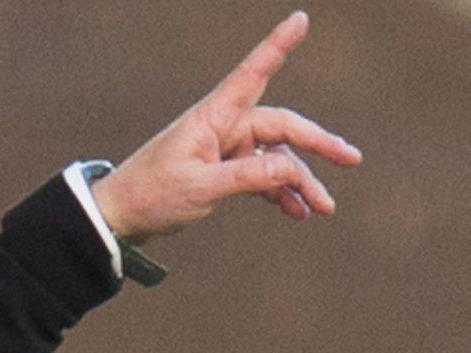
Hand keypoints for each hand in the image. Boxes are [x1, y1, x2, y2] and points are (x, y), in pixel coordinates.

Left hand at [92, 11, 362, 243]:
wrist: (119, 216)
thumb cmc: (151, 195)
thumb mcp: (200, 188)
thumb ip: (246, 177)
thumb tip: (291, 169)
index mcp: (213, 117)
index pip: (252, 73)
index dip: (277, 46)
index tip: (300, 19)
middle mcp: (223, 127)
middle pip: (281, 127)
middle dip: (317, 145)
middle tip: (351, 160)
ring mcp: (224, 148)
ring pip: (275, 158)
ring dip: (299, 181)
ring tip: (323, 208)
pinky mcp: (222, 171)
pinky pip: (261, 177)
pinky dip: (279, 193)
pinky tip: (297, 212)